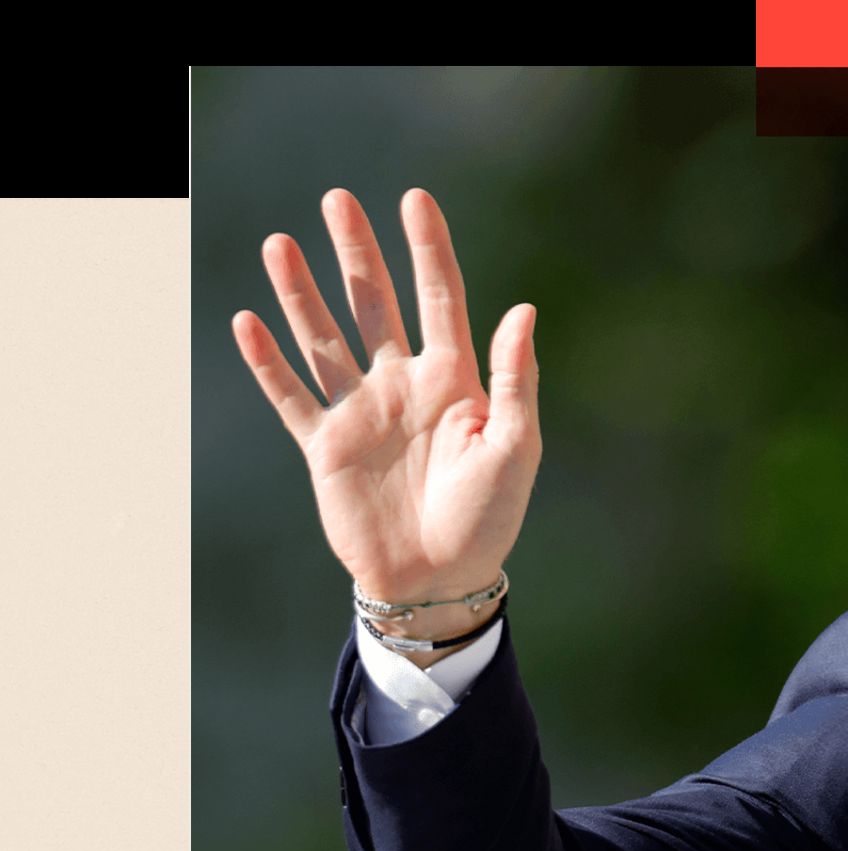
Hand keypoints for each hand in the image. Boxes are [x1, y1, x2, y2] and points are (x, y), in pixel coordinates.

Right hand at [231, 188, 540, 605]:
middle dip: (356, 252)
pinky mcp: (325, 446)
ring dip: (301, 292)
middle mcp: (404, 386)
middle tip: (336, 200)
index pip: (441, 299)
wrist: (439, 580)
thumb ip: (516, 379)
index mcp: (456, 381)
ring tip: (280, 243)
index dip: (428, 249)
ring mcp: (362, 412)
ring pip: (325, 337)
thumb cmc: (489, 518)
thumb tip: (524, 309)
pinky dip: (268, 361)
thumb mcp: (516, 448)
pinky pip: (291, 395)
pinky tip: (248, 319)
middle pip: (375, 304)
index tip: (415, 199)